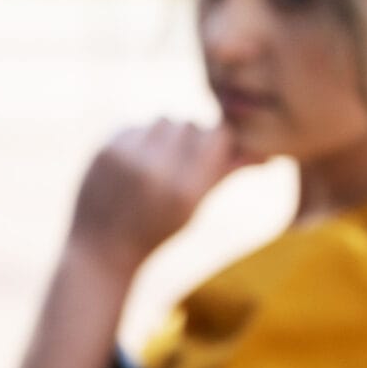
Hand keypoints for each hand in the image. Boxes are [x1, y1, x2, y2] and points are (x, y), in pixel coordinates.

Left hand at [69, 120, 255, 274]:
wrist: (102, 247)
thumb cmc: (157, 228)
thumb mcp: (194, 207)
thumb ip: (224, 173)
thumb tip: (264, 153)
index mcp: (186, 190)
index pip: (216, 135)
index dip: (218, 140)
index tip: (215, 151)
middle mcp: (157, 171)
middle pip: (189, 125)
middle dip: (191, 138)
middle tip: (185, 160)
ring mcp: (127, 158)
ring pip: (163, 120)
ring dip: (167, 135)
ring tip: (161, 161)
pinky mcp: (105, 151)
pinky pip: (136, 126)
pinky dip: (141, 139)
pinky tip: (136, 163)